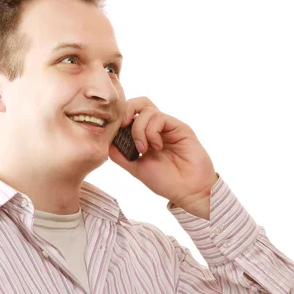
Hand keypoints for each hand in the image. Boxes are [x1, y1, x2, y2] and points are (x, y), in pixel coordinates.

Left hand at [108, 97, 217, 219]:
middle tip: (122, 126)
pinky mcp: (179, 127)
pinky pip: (159, 117)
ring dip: (139, 129)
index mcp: (145, 136)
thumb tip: (105, 140)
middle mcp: (156, 128)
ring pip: (146, 109)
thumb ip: (120, 154)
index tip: (112, 131)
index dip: (119, 118)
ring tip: (144, 149)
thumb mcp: (135, 168)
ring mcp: (168, 126)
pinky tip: (156, 147)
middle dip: (126, 111)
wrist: (188, 190)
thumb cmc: (166, 181)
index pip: (130, 115)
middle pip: (138, 103)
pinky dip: (151, 132)